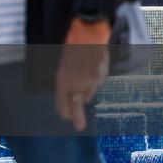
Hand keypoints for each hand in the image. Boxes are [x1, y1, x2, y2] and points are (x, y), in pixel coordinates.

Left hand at [55, 17, 110, 131]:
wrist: (88, 35)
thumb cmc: (72, 47)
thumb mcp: (64, 65)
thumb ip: (67, 81)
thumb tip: (76, 94)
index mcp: (62, 80)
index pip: (62, 102)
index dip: (64, 110)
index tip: (65, 117)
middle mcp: (76, 84)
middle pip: (76, 106)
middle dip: (77, 118)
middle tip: (78, 128)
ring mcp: (90, 82)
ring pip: (88, 93)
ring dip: (86, 91)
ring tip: (83, 77)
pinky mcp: (101, 77)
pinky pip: (96, 84)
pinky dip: (94, 81)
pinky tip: (91, 68)